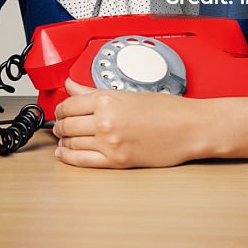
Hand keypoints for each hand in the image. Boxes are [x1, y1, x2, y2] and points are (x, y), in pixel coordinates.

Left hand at [52, 78, 211, 168]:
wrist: (189, 128)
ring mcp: (110, 143)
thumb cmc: (165, 110)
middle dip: (59, 124)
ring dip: (63, 141)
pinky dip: (69, 157)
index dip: (60, 108)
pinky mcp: (117, 162)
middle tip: (58, 123)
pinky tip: (64, 154)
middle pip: (67, 124)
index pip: (69, 104)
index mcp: (107, 100)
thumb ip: (93, 91)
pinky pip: (83, 161)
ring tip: (62, 138)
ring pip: (72, 143)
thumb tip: (72, 85)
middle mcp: (105, 122)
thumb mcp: (127, 93)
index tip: (60, 109)